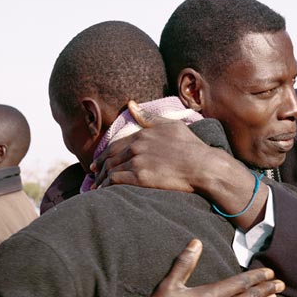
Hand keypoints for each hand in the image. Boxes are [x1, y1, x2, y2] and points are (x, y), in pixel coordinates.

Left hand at [91, 101, 213, 192]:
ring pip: (111, 169)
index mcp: (143, 133)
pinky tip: (104, 192)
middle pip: (110, 157)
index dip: (104, 154)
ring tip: (96, 187)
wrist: (203, 166)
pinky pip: (116, 181)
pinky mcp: (140, 177)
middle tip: (93, 175)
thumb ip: (149, 117)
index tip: (98, 162)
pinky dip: (107, 186)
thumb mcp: (171, 125)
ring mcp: (138, 161)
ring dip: (101, 179)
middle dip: (99, 167)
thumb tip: (131, 104)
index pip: (116, 145)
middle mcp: (137, 146)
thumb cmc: (192, 146)